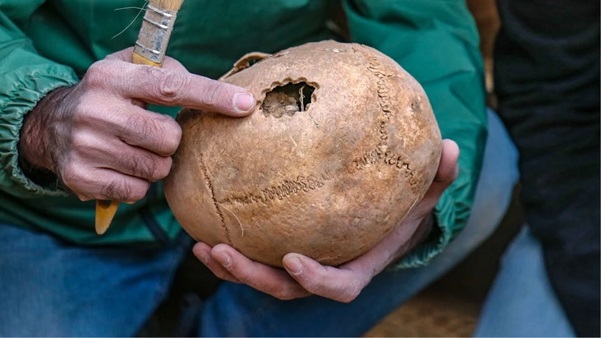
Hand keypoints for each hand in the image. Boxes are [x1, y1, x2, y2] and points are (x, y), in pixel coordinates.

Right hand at [18, 47, 254, 201]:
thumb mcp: (128, 71)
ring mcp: (85, 145)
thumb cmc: (108, 98)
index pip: (171, 86)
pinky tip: (119, 168)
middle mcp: (95, 109)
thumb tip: (216, 94)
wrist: (48, 126)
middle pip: (169, 139)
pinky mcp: (81, 177)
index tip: (245, 104)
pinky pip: (137, 192)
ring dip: (154, 163)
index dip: (212, 96)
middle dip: (169, 141)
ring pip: (156, 169)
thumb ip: (168, 72)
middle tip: (150, 134)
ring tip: (131, 149)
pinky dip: (136, 184)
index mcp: (112, 77)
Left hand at [193, 139, 459, 301]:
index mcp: (358, 264)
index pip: (338, 287)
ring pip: (263, 277)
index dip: (315, 280)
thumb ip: (439, 177)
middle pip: (286, 288)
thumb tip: (452, 148)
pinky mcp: (284, 248)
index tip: (292, 259)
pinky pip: (255, 256)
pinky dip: (230, 248)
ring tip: (202, 245)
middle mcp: (326, 270)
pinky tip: (204, 227)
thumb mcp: (425, 192)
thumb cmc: (404, 208)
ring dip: (230, 267)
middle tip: (220, 251)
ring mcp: (303, 263)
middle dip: (252, 276)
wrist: (384, 216)